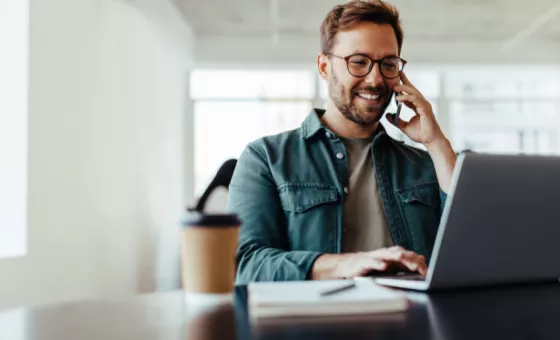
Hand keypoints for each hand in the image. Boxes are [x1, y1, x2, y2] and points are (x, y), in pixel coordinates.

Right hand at [311, 246, 427, 279]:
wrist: (346, 266)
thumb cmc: (367, 267)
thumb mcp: (388, 266)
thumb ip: (403, 263)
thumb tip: (421, 259)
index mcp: (391, 255)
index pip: (408, 255)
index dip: (418, 262)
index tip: (427, 271)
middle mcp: (383, 254)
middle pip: (400, 253)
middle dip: (410, 259)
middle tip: (420, 267)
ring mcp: (373, 257)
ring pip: (387, 255)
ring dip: (396, 257)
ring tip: (404, 260)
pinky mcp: (362, 262)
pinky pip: (371, 262)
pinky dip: (377, 263)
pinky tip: (383, 266)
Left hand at [387, 72, 444, 146]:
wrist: (430, 141)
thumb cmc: (421, 134)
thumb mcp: (404, 126)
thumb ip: (396, 120)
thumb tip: (387, 115)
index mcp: (417, 106)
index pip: (410, 93)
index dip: (404, 84)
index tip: (397, 77)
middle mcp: (421, 104)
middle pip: (412, 89)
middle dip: (404, 82)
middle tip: (395, 78)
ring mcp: (424, 105)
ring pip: (414, 93)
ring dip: (404, 89)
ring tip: (394, 88)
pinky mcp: (425, 109)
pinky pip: (415, 100)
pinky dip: (407, 98)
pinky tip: (399, 98)